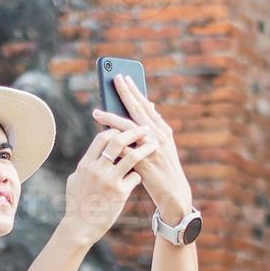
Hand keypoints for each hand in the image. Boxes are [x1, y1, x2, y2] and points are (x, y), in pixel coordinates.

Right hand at [60, 125, 157, 245]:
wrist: (81, 226)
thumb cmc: (77, 203)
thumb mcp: (76, 180)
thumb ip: (86, 165)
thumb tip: (94, 152)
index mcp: (85, 164)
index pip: (102, 138)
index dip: (115, 130)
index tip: (124, 129)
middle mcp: (97, 170)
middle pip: (118, 142)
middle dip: (133, 132)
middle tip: (144, 129)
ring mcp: (110, 181)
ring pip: (132, 157)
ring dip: (145, 148)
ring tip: (155, 144)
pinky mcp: (120, 192)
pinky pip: (135, 177)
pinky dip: (139, 174)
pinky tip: (142, 175)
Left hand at [92, 73, 192, 219]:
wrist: (173, 192)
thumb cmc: (164, 168)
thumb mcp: (164, 145)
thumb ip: (155, 126)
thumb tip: (148, 106)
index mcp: (163, 130)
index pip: (146, 106)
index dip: (134, 91)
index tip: (124, 78)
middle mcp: (158, 136)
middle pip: (137, 111)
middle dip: (125, 94)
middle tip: (113, 80)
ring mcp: (151, 149)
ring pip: (128, 129)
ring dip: (111, 118)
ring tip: (96, 112)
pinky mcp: (143, 163)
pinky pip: (124, 149)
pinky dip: (112, 142)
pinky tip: (101, 137)